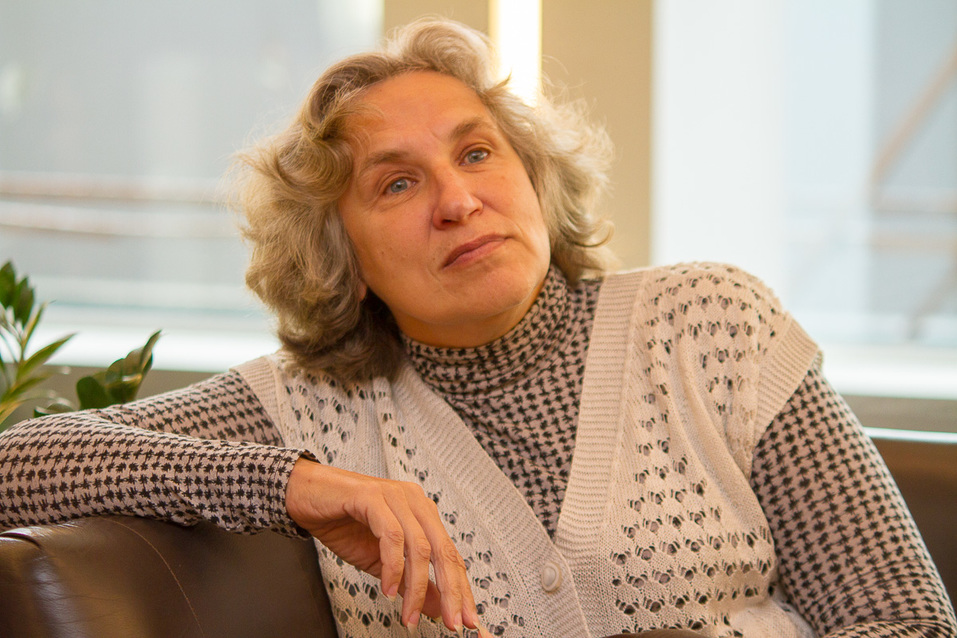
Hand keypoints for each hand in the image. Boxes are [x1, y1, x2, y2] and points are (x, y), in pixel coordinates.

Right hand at [285, 458, 488, 636]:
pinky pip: (392, 535)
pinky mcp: (372, 497)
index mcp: (422, 514)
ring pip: (420, 547)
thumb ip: (411, 582)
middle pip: (444, 551)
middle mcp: (415, 502)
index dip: (461, 589)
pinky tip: (387, 588)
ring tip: (408, 616)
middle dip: (451, 591)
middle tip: (451, 621)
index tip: (468, 619)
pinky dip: (392, 566)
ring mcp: (396, 497)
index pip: (451, 555)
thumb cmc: (343, 523)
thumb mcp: (382, 563)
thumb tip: (437, 607)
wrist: (305, 496)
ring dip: (416, 587)